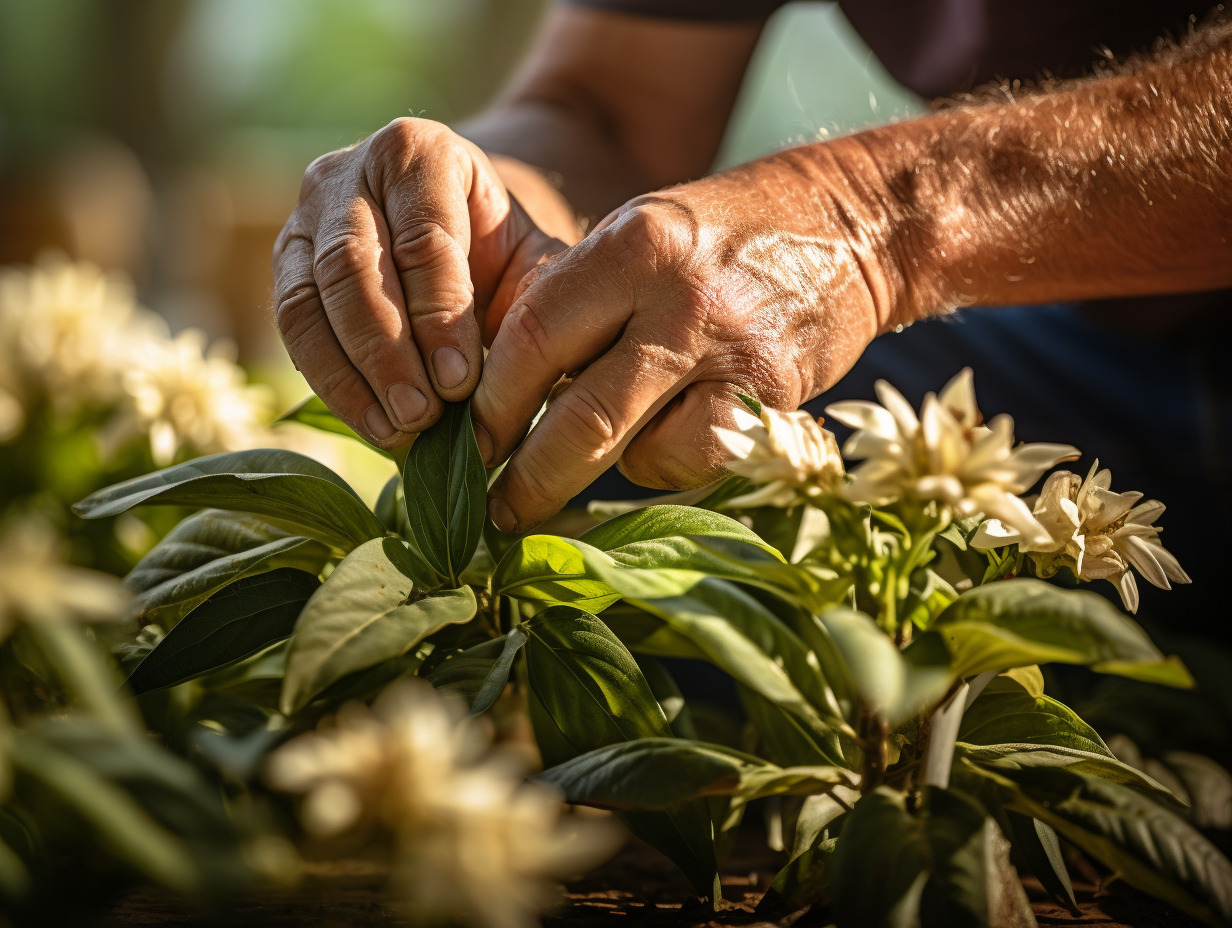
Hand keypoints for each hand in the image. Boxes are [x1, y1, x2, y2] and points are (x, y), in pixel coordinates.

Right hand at [272, 117, 568, 446]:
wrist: (465, 228)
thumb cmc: (507, 249)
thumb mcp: (536, 259)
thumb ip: (534, 299)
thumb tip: (523, 378)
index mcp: (420, 152)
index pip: (423, 237)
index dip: (439, 315)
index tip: (460, 380)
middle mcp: (348, 172)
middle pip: (353, 267)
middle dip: (387, 352)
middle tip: (421, 415)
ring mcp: (306, 217)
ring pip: (309, 301)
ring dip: (352, 377)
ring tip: (397, 431)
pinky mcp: (286, 265)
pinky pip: (294, 328)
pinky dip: (332, 384)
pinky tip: (373, 425)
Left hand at [473, 148, 919, 531]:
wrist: (850, 227)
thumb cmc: (721, 234)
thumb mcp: (640, 235)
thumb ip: (578, 301)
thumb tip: (506, 386)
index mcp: (635, 247)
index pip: (534, 338)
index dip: (493, 402)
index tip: (468, 439)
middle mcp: (684, 302)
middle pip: (579, 417)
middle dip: (527, 478)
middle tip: (495, 509)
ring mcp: (736, 356)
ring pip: (635, 452)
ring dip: (600, 472)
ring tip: (590, 457)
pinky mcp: (774, 401)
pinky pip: (692, 461)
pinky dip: (662, 464)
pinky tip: (664, 434)